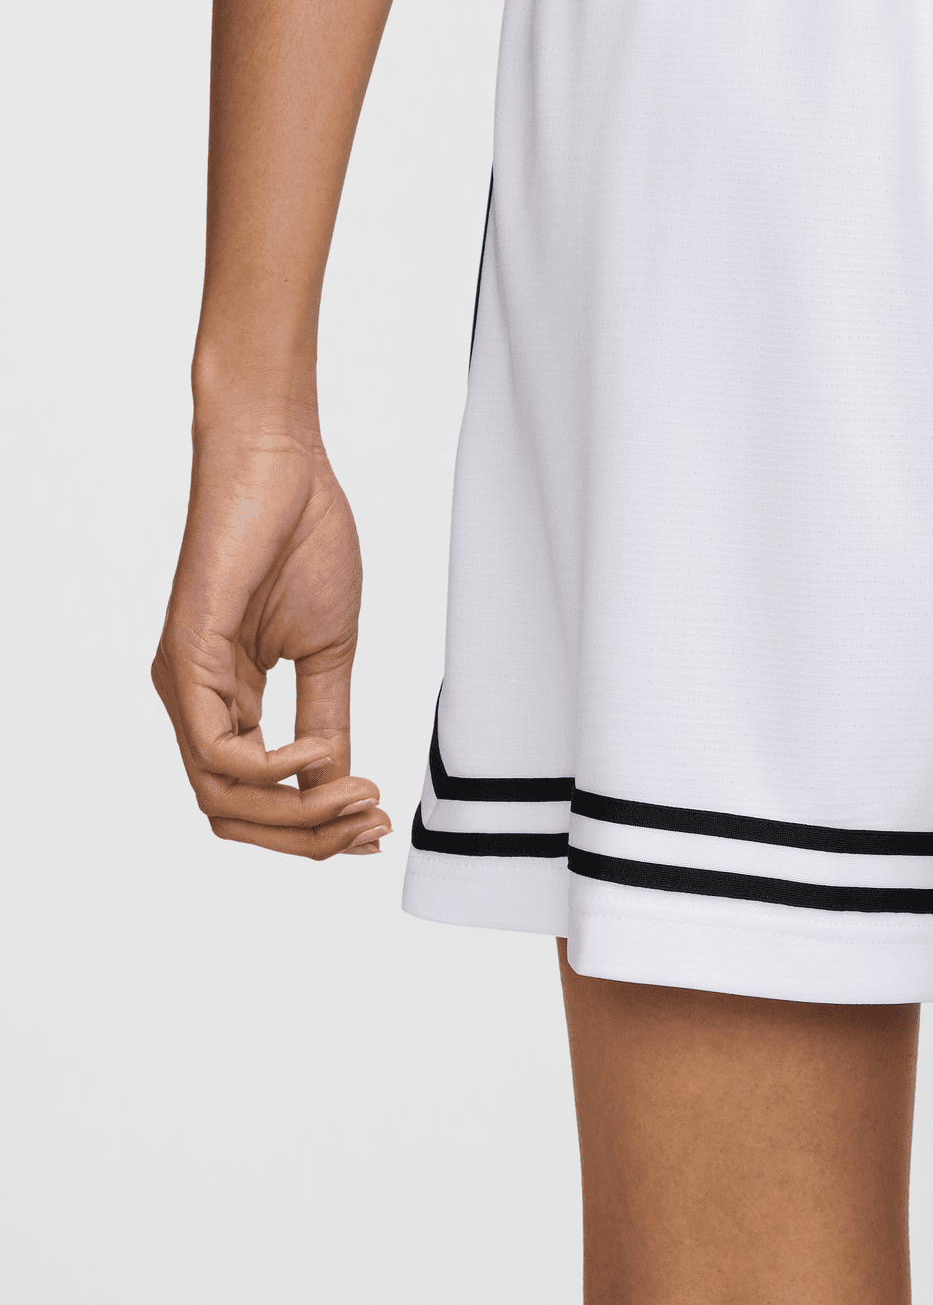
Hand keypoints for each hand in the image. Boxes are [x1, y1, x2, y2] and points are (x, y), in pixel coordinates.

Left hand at [153, 418, 388, 856]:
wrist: (283, 468)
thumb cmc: (303, 539)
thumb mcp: (329, 652)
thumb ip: (328, 722)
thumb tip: (338, 787)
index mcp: (225, 699)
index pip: (252, 797)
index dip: (311, 828)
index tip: (376, 826)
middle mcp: (193, 701)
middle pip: (232, 813)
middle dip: (306, 837)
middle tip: (370, 827)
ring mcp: (183, 684)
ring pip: (221, 796)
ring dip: (296, 812)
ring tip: (356, 796)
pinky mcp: (185, 658)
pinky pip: (215, 747)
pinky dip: (273, 766)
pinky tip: (320, 750)